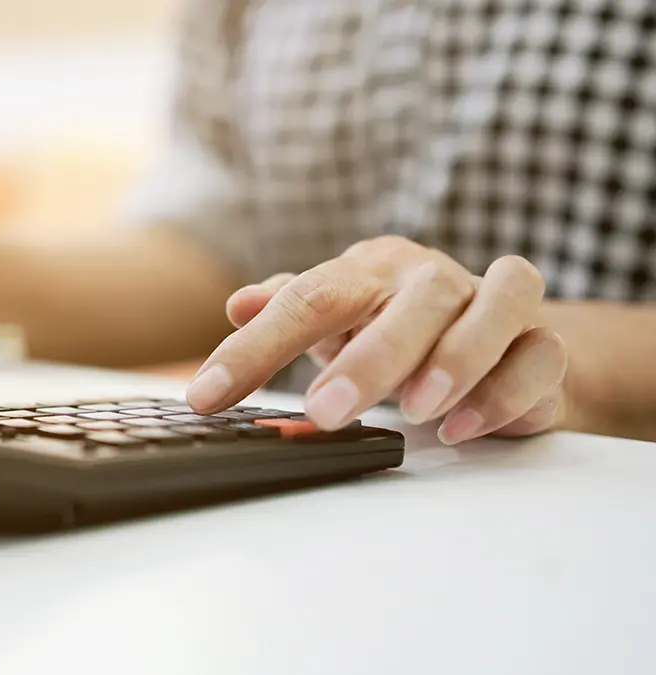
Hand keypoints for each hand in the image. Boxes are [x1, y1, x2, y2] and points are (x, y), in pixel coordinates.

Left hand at [187, 236, 568, 444]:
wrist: (496, 337)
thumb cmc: (396, 326)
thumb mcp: (336, 318)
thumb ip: (289, 309)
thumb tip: (238, 304)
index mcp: (370, 271)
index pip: (308, 298)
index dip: (253, 349)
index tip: (208, 396)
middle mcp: (433, 279)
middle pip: (411, 300)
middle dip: (368, 358)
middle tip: (325, 412)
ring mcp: (495, 304)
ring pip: (493, 308)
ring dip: (454, 359)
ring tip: (415, 410)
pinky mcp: (543, 344)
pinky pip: (540, 356)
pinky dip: (505, 390)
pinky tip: (463, 425)